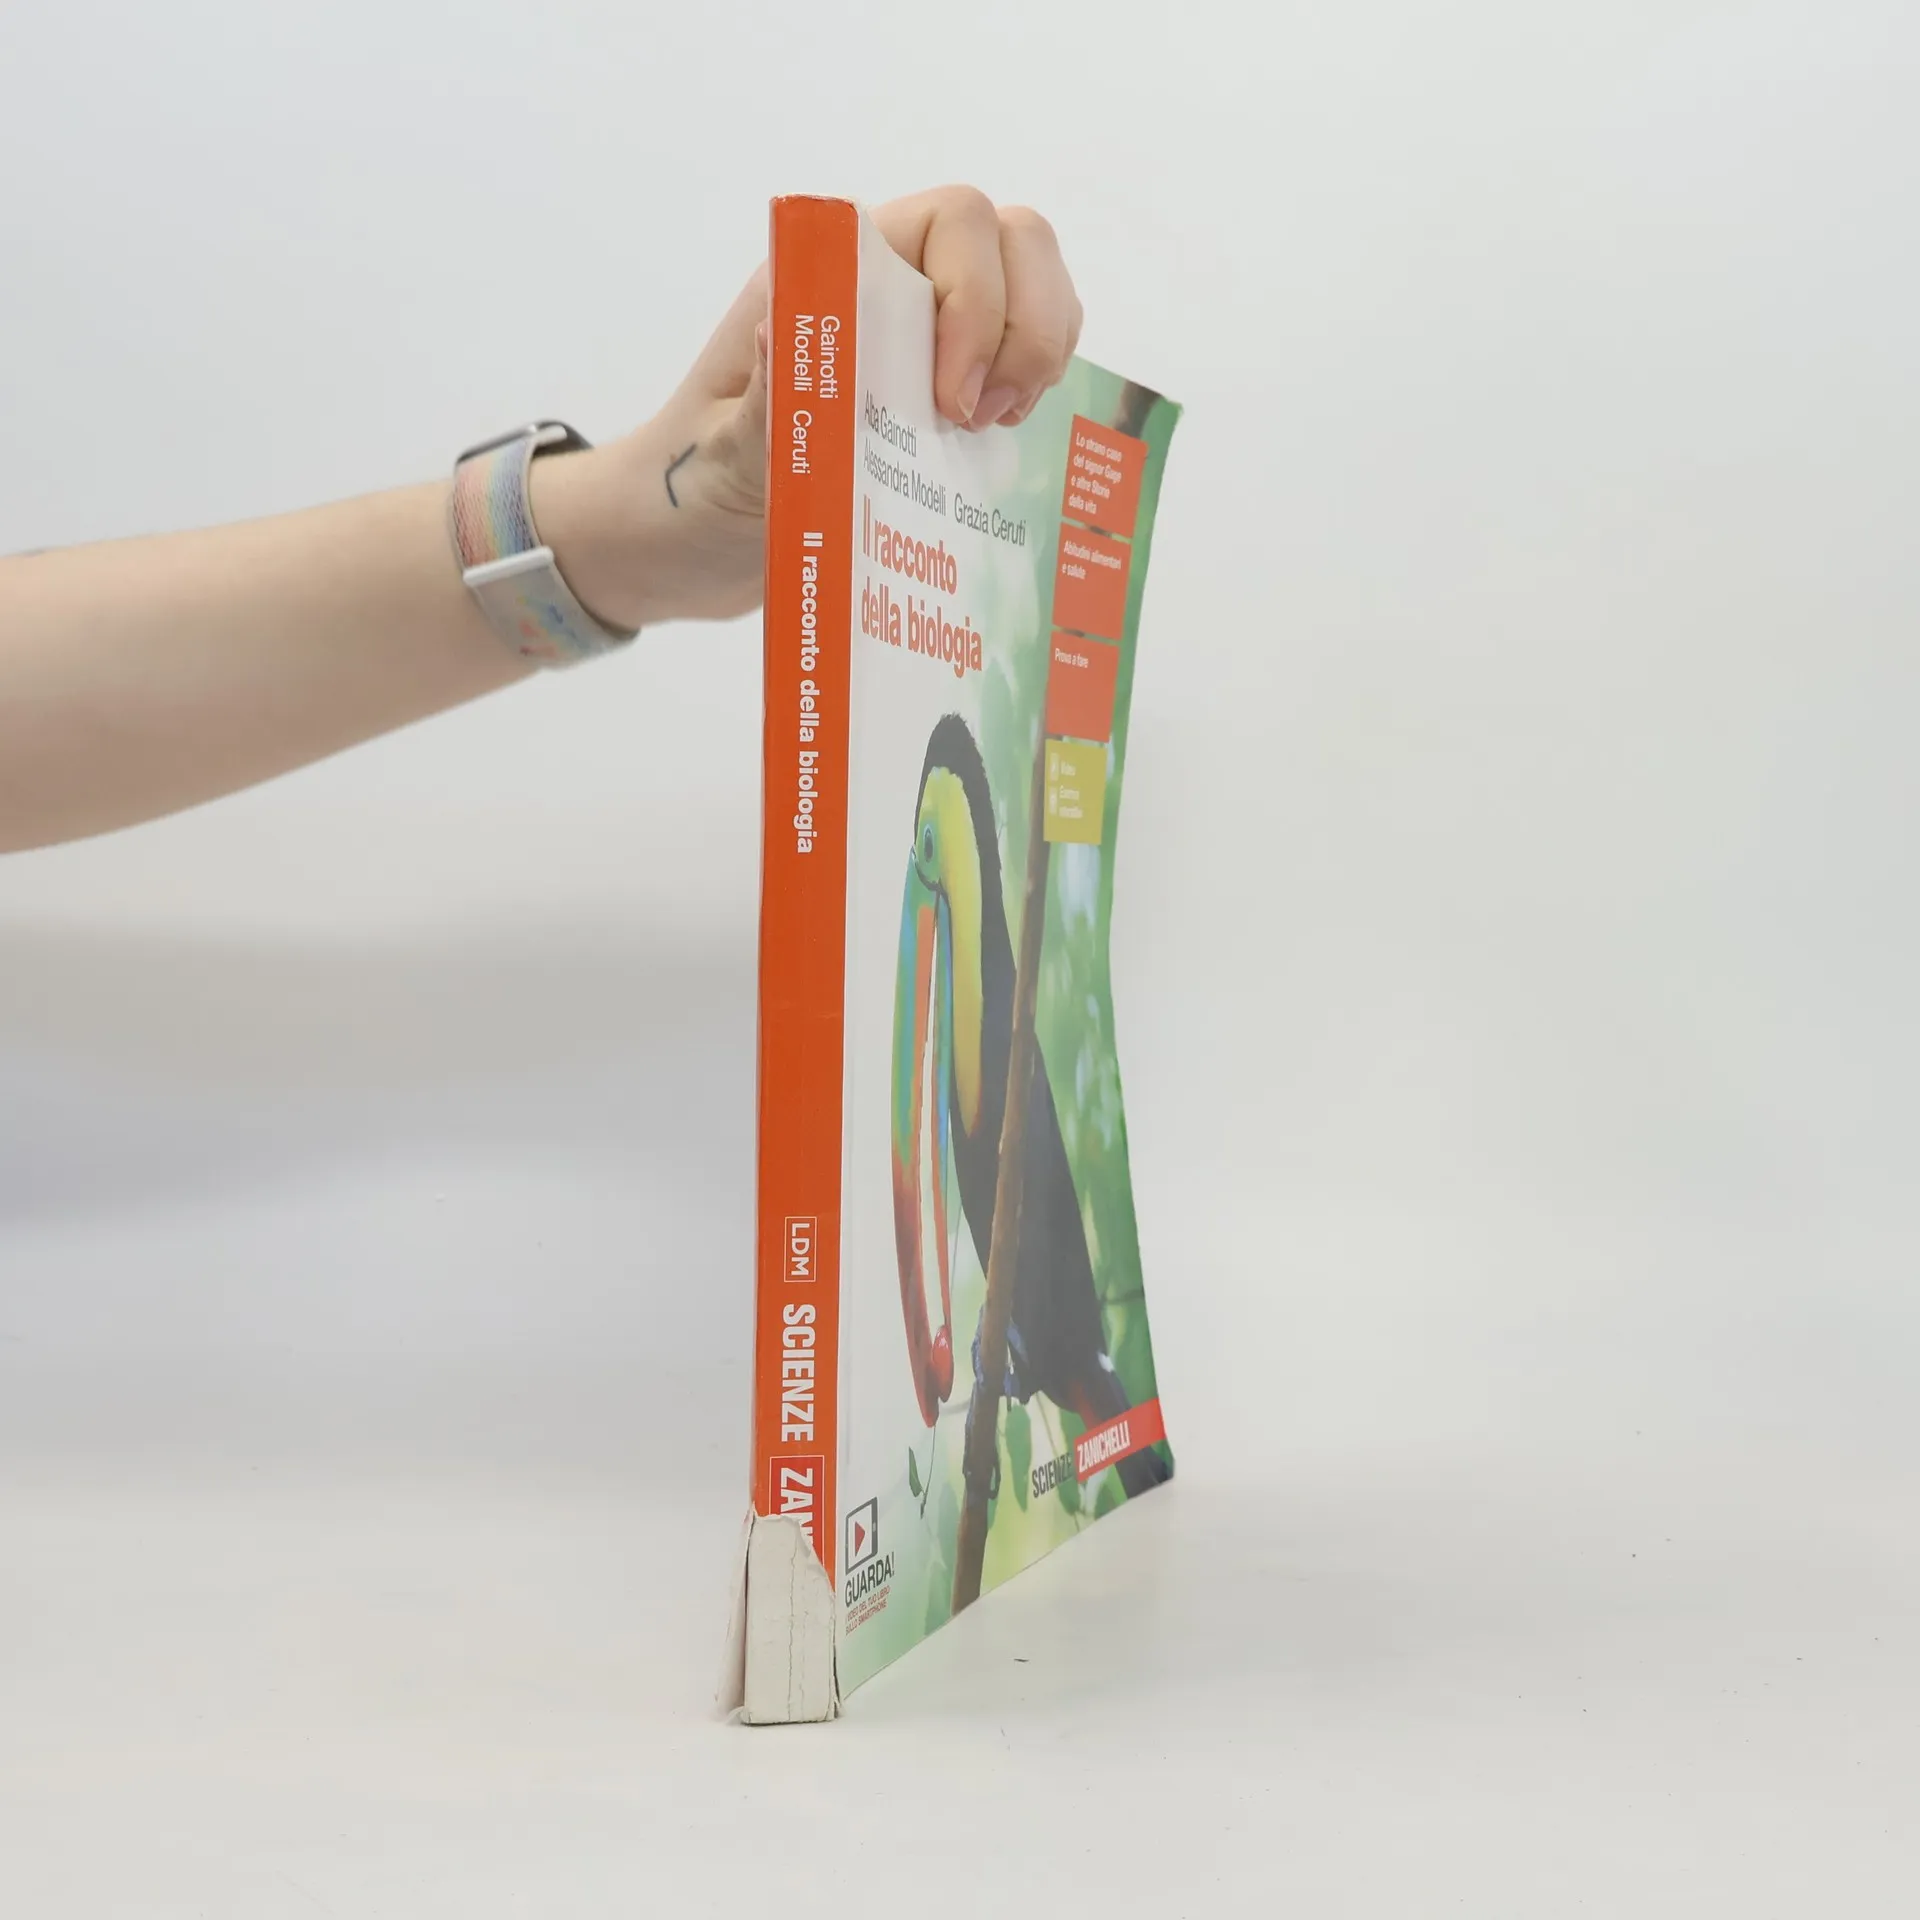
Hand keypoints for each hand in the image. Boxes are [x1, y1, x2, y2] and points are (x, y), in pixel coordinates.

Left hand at [535, 187, 1083, 631]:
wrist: (673, 549)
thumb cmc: (683, 494)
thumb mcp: (720, 461)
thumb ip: (764, 406)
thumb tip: (790, 328)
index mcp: (826, 278)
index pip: (952, 224)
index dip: (978, 299)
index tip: (952, 401)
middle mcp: (880, 292)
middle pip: (1011, 242)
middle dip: (1027, 325)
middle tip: (986, 420)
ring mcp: (916, 340)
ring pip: (1029, 293)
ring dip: (1039, 355)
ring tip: (994, 431)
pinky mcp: (935, 398)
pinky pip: (1017, 363)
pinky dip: (1034, 394)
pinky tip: (996, 449)